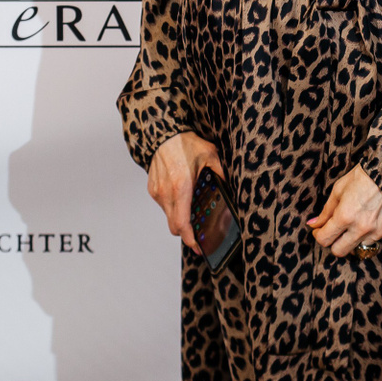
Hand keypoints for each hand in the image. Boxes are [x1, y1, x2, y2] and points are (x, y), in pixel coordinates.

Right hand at [147, 132, 223, 253]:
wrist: (162, 134)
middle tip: (199, 232)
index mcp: (181, 187)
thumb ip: (221, 174)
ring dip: (180, 217)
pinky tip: (182, 194)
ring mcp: (157, 192)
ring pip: (168, 216)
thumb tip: (229, 189)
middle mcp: (166, 193)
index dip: (189, 239)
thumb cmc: (186, 144)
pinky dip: (173, 206)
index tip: (198, 246)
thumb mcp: (211, 156)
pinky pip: (164, 206)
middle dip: (186, 232)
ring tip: (192, 207)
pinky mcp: (152, 190)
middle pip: (174, 226)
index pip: (182, 224)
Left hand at [308, 165, 381, 257]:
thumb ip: (326, 212)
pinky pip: (373, 239)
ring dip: (352, 239)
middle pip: (339, 251)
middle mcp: (360, 228)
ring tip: (355, 221)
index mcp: (345, 216)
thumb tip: (313, 224)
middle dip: (333, 243)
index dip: (318, 235)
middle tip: (334, 231)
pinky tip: (370, 217)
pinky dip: (368, 233)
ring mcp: (376, 231)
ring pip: (358, 247)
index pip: (324, 239)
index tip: (319, 230)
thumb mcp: (338, 190)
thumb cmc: (362, 177)